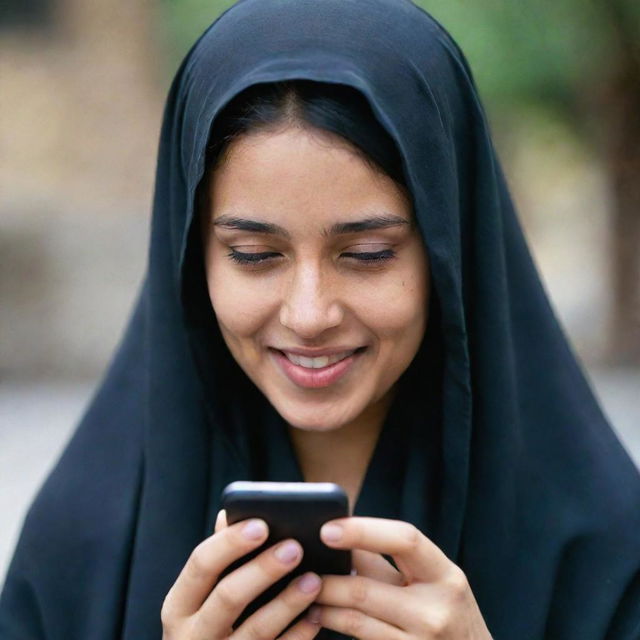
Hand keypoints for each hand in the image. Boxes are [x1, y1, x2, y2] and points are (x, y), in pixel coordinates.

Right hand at [161, 510, 322, 638]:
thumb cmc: (210, 620)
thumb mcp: (204, 593)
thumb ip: (219, 557)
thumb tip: (228, 514)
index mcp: (180, 604)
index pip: (201, 564)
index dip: (231, 542)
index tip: (261, 524)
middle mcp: (192, 635)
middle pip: (228, 597)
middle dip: (263, 570)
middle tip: (295, 547)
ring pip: (256, 630)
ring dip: (288, 603)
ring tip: (314, 579)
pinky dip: (298, 635)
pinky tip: (315, 616)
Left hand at [310, 517, 491, 638]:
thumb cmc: (445, 612)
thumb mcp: (431, 581)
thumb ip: (390, 560)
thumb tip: (341, 535)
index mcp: (445, 574)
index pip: (405, 539)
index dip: (362, 530)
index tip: (327, 529)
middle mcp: (436, 609)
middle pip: (366, 588)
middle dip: (328, 579)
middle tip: (304, 567)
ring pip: (355, 620)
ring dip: (324, 605)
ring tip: (306, 594)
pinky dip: (335, 626)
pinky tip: (321, 617)